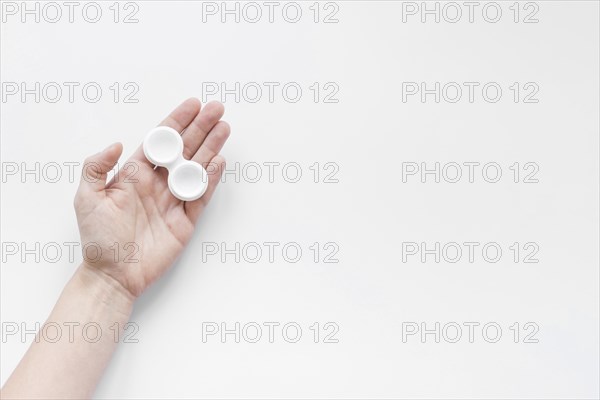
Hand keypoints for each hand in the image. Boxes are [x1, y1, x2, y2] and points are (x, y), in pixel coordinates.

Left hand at [74, 98, 229, 297]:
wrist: (114, 274)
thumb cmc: (98, 238)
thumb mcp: (86, 198)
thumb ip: (96, 167)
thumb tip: (116, 144)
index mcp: (135, 174)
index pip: (161, 141)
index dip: (177, 121)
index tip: (192, 105)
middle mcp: (158, 183)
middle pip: (185, 149)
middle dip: (201, 128)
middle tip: (217, 110)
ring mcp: (174, 201)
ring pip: (197, 167)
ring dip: (211, 148)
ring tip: (225, 129)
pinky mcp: (186, 220)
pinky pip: (201, 196)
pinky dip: (211, 179)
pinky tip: (219, 162)